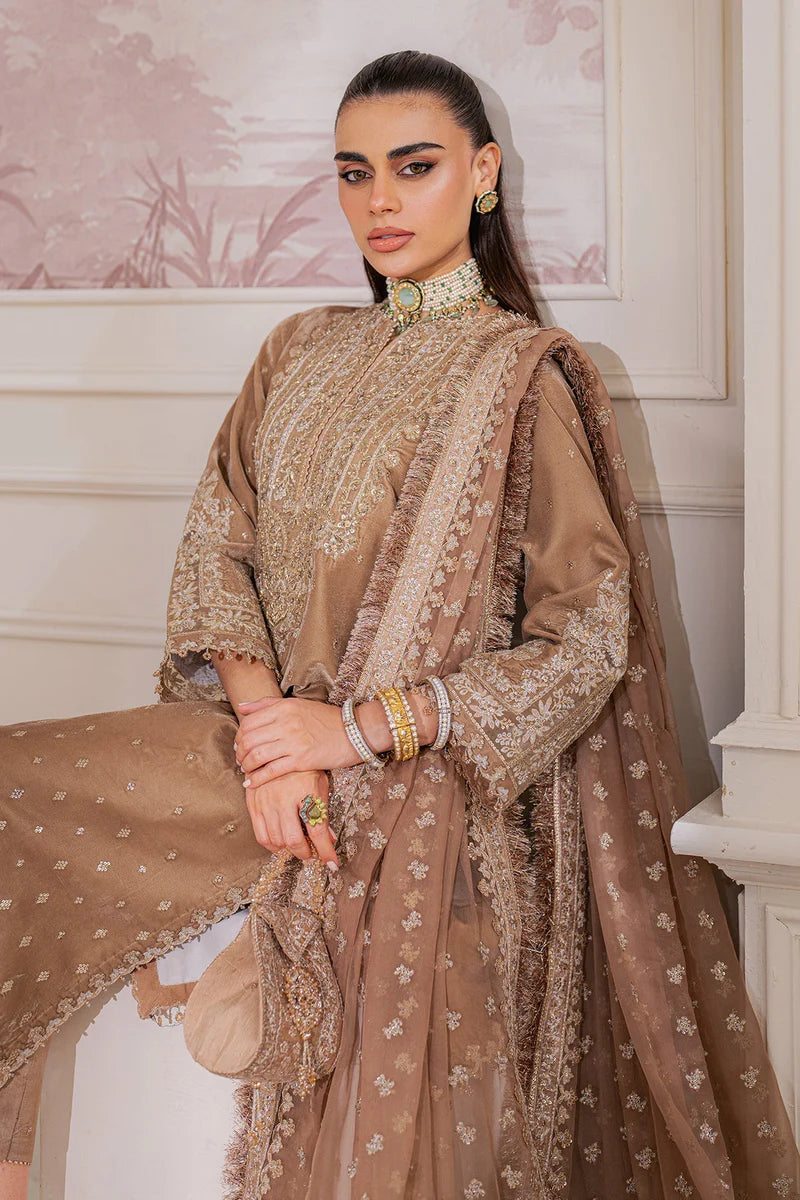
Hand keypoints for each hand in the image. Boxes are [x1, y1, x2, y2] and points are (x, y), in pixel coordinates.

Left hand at [234, 694, 364, 786]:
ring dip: (246, 766)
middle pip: (249, 740)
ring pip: (257, 755)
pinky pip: (271, 771)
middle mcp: (286, 723)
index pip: (249, 722)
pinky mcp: (302, 760)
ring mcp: (294, 742)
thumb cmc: (327, 719)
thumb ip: (268, 704)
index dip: (239, 736)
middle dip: (240, 753)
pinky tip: (251, 784)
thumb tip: (242, 707)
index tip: (240, 745)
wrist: (355, 731)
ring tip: (247, 770)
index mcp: (284, 707)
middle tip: (241, 760)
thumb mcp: (298, 705)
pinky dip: (257, 779)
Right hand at [245, 767, 338, 867]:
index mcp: (306, 791)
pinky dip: (271, 845)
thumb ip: (323, 810)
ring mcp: (267, 802)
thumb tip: (328, 838)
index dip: (326, 851)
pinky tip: (280, 843)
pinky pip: (261, 834)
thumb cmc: (302, 766)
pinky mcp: (254, 804)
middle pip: (294, 839)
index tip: (332, 864)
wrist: (275, 747)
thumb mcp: (319, 783)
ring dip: (289, 849)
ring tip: (296, 845)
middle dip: (305, 853)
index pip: (317, 829)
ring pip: (277, 840)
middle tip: (311, 853)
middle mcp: (285, 798)